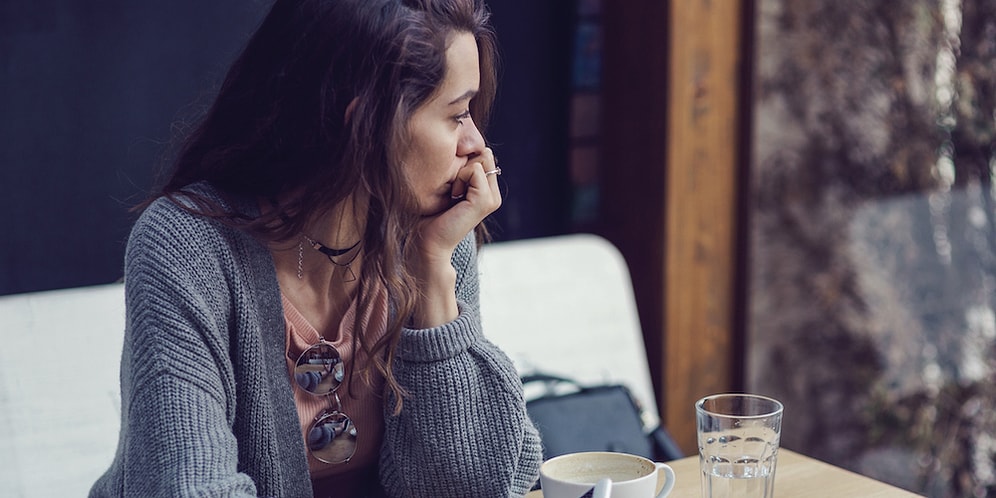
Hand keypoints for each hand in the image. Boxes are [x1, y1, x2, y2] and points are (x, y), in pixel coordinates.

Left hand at [407, 147, 500, 327]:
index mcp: (487, 190)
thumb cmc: (430, 213)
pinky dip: (459, 178)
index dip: (464, 160)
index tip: (450, 183)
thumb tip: (461, 144)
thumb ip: (460, 167)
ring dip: (460, 172)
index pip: (484, 154)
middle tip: (452, 188)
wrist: (427, 241)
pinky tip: (453, 196)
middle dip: (464, 164)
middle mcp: (494, 194)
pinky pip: (474, 169)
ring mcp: (492, 198)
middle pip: (485, 154)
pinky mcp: (485, 201)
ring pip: (481, 159)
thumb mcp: (448, 184)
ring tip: (452, 193)